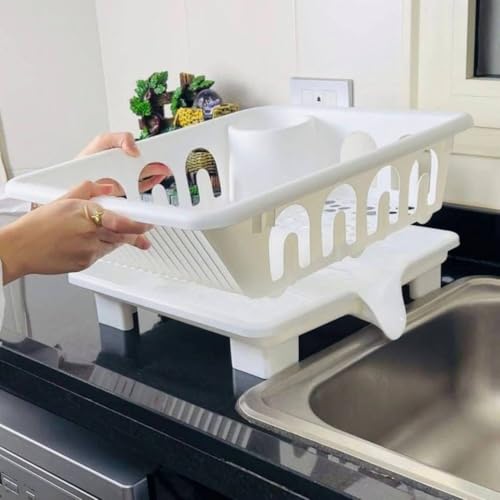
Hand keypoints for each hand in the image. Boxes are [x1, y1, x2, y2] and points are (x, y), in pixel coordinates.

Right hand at [0, 181, 151, 284]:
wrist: (21, 249)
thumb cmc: (38, 225)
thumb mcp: (63, 199)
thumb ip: (89, 190)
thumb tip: (108, 187)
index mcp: (86, 215)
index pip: (120, 221)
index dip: (138, 223)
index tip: (150, 222)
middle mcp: (90, 235)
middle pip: (122, 235)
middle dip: (135, 233)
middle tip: (144, 230)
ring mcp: (89, 251)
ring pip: (114, 245)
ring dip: (118, 239)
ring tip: (113, 234)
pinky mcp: (86, 264)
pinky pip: (102, 254)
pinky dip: (102, 248)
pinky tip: (92, 242)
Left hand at [78, 132, 170, 193]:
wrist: (75, 181)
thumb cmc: (85, 160)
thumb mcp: (102, 142)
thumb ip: (120, 139)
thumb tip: (136, 149)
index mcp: (123, 149)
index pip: (142, 146)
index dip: (154, 147)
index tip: (164, 146)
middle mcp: (127, 163)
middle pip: (148, 161)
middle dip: (160, 160)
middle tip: (169, 160)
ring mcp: (127, 177)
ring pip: (148, 173)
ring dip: (158, 171)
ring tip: (166, 169)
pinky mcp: (127, 190)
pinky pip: (143, 186)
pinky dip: (152, 183)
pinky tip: (158, 179)